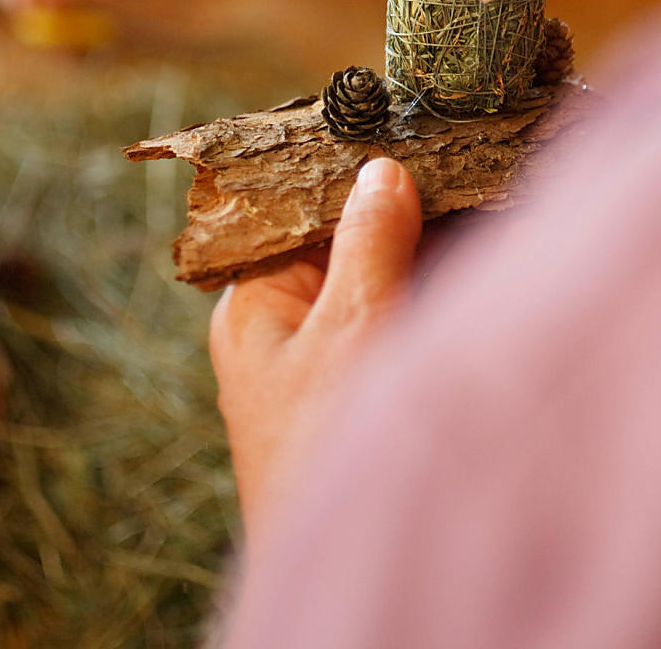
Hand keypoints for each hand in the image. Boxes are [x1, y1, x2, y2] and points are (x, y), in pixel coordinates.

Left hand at [209, 158, 422, 535]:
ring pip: (367, 285)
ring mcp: (317, 362)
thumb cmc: (327, 446)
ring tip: (460, 215)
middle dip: (393, 218)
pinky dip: (417, 300)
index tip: (406, 145)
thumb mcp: (352, 327)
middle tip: (451, 178)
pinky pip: (383, 325)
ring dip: (412, 258)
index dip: (351, 180)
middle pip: (337, 247)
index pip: (298, 216)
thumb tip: (380, 170)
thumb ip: (369, 244)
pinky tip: (454, 275)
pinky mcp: (351, 391)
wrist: (348, 569)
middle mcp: (279, 328)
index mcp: (253, 303)